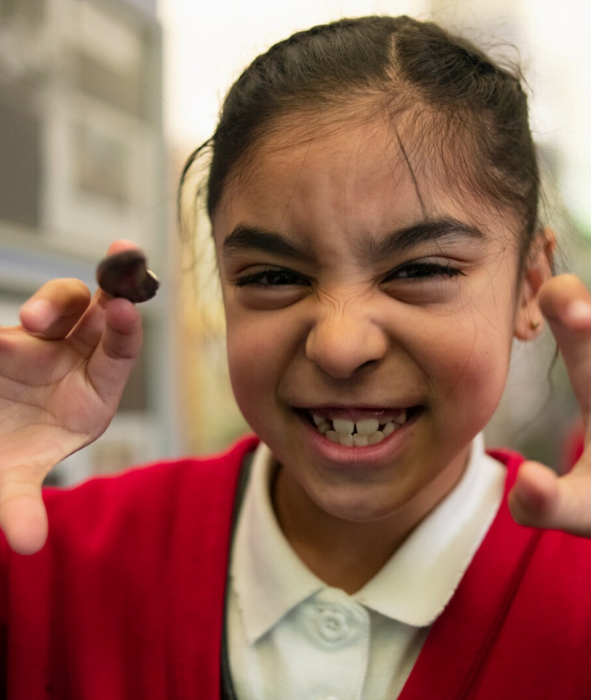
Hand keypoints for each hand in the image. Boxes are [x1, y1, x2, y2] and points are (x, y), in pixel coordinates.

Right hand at [0, 241, 142, 554]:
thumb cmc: (6, 457)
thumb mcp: (10, 479)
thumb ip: (20, 505)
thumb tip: (26, 547)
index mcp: (92, 394)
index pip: (119, 353)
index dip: (125, 330)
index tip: (125, 308)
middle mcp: (73, 361)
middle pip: (102, 315)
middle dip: (111, 287)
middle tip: (120, 256)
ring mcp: (40, 342)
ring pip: (63, 304)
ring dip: (56, 301)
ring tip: (34, 318)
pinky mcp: (9, 336)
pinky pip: (21, 317)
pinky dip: (34, 307)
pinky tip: (17, 322)